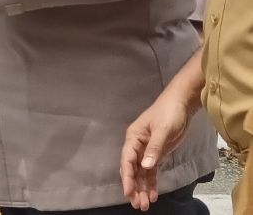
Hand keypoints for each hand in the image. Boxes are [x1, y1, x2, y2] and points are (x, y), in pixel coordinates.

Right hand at [121, 95, 193, 210]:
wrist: (181, 104)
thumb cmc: (169, 113)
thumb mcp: (162, 130)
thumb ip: (154, 148)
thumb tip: (145, 166)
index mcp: (134, 137)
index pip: (127, 159)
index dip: (127, 176)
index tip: (129, 192)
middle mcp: (137, 145)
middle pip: (132, 169)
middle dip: (134, 187)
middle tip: (138, 205)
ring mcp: (146, 151)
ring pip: (141, 173)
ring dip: (142, 188)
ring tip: (144, 206)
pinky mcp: (157, 154)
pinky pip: (151, 172)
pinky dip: (151, 183)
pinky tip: (153, 195)